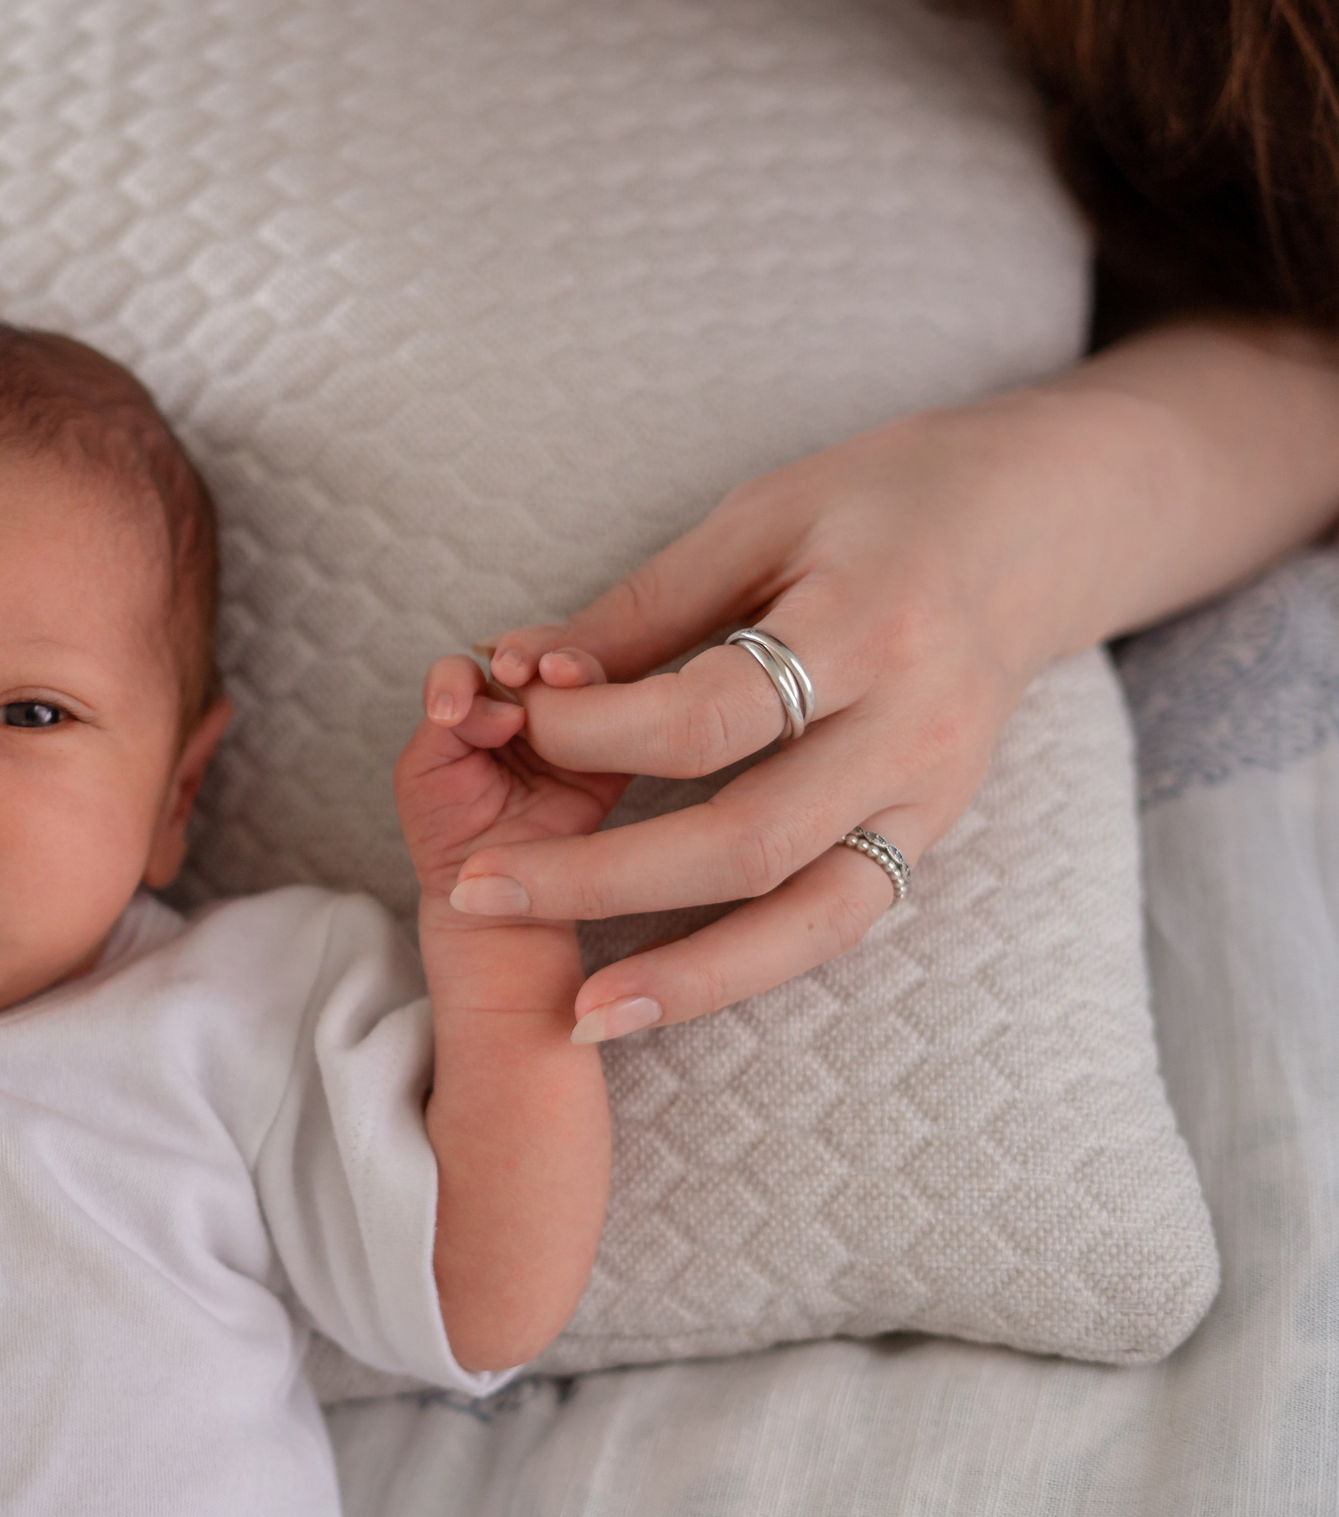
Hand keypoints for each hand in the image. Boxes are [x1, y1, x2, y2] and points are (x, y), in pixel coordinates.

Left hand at [395, 655, 629, 912]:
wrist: (490, 900)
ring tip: (560, 676)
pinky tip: (599, 710)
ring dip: (575, 666)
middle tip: (518, 671)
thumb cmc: (446, 833)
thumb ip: (448, 725)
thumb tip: (508, 706)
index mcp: (474, 707)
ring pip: (582, 677)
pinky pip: (621, 722)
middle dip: (530, 651)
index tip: (453, 711)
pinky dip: (615, 707)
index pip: (468, 670)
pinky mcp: (609, 760)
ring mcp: (569, 730)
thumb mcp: (422, 772)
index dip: (463, 677)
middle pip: (533, 657)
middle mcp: (524, 710)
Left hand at [455, 391, 1134, 1042]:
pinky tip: (656, 999)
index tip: (514, 720)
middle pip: (749, 841)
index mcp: (870, 628)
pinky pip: (837, 924)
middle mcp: (915, 732)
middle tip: (478, 893)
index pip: (711, 717)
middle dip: (602, 880)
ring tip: (578, 1013)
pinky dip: (745, 969)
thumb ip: (640, 609)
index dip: (596, 734)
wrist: (1038, 526)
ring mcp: (933, 799)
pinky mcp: (931, 836)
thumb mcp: (760, 517)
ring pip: (809, 919)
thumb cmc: (883, 502)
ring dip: (687, 977)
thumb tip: (518, 674)